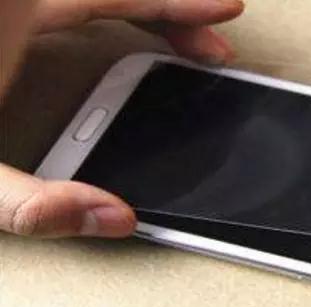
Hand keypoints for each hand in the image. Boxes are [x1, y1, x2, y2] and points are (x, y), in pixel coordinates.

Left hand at [0, 0, 244, 237]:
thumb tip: (114, 217)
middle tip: (215, 50)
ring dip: (151, 12)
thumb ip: (32, 206)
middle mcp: (18, 0)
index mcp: (15, 13)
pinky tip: (133, 39)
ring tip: (187, 42)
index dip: (179, 3)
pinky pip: (79, 2)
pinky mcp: (9, 15)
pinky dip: (118, 13)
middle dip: (178, 14)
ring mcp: (14, 5)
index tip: (225, 11)